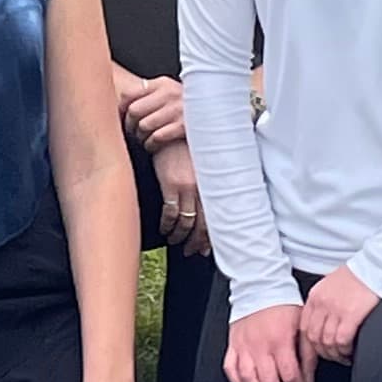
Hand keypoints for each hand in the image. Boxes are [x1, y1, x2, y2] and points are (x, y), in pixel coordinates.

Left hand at [118, 71, 185, 151]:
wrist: (217, 115)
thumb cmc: (187, 108)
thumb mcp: (169, 93)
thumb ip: (150, 94)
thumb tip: (120, 104)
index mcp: (162, 83)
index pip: (129, 93)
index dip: (120, 108)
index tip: (119, 117)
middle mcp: (170, 93)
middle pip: (134, 111)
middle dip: (129, 125)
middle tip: (133, 131)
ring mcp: (178, 109)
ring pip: (144, 126)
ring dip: (140, 137)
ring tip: (144, 139)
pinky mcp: (184, 126)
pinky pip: (157, 137)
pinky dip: (151, 144)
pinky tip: (153, 145)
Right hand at [151, 134, 204, 255]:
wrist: (173, 131)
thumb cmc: (189, 147)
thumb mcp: (203, 166)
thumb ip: (208, 184)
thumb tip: (209, 202)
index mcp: (215, 185)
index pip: (217, 218)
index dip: (211, 237)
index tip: (206, 247)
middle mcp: (204, 188)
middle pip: (203, 225)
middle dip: (196, 242)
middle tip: (190, 251)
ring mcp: (187, 188)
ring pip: (185, 223)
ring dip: (179, 236)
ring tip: (174, 241)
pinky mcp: (171, 185)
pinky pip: (170, 214)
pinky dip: (166, 226)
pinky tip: (164, 229)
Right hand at [224, 302, 316, 381]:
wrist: (260, 287)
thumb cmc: (283, 305)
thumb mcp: (303, 326)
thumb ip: (308, 354)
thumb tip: (309, 378)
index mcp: (279, 341)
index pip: (291, 376)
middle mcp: (259, 346)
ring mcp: (243, 347)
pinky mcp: (232, 345)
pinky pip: (231, 371)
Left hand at [297, 262, 381, 361]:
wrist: (373, 267)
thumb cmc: (356, 276)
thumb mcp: (330, 286)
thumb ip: (322, 303)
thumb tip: (321, 322)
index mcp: (315, 297)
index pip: (304, 327)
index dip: (311, 343)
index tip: (321, 349)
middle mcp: (322, 304)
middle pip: (313, 338)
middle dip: (323, 352)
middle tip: (334, 356)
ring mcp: (335, 310)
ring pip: (327, 342)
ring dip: (335, 354)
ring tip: (344, 356)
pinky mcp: (351, 315)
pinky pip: (342, 340)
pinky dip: (345, 350)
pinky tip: (351, 351)